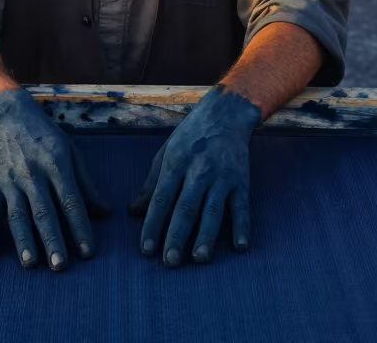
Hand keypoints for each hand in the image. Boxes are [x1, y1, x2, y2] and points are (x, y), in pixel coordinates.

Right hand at [0, 87, 108, 269]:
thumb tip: (105, 212)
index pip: (70, 199)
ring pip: (17, 214)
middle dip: (52, 239)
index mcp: (56, 163)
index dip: (80, 226)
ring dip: (23, 239)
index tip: (88, 252)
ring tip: (30, 263)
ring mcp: (10, 179)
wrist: (10, 116)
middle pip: (43, 210)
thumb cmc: (46, 137)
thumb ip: (86, 184)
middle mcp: (32, 172)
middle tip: (60, 266)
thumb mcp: (71, 152)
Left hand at [129, 85, 259, 266]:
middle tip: (170, 262)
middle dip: (177, 236)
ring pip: (214, 209)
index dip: (153, 224)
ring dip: (207, 235)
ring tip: (199, 259)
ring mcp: (222, 176)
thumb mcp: (166, 153)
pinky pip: (242, 206)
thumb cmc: (190, 137)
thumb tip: (133, 212)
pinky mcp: (242, 180)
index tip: (146, 250)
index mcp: (176, 162)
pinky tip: (240, 246)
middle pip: (187, 207)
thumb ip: (150, 184)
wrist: (225, 114)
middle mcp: (199, 170)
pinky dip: (243, 226)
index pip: (162, 198)